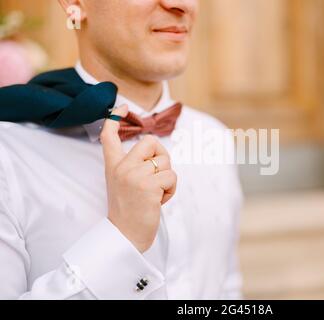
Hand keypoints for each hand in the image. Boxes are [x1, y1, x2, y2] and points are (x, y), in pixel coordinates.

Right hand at [100, 105, 176, 252]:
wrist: (125, 235)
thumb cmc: (129, 210)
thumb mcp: (123, 183)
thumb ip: (133, 166)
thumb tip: (155, 152)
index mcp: (113, 166)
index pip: (109, 136)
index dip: (115, 119)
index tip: (122, 107)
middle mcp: (122, 167)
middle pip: (151, 142)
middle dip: (162, 156)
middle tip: (158, 175)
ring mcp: (134, 175)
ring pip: (166, 162)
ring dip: (167, 179)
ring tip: (156, 194)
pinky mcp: (148, 186)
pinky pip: (172, 177)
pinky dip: (171, 190)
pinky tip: (160, 201)